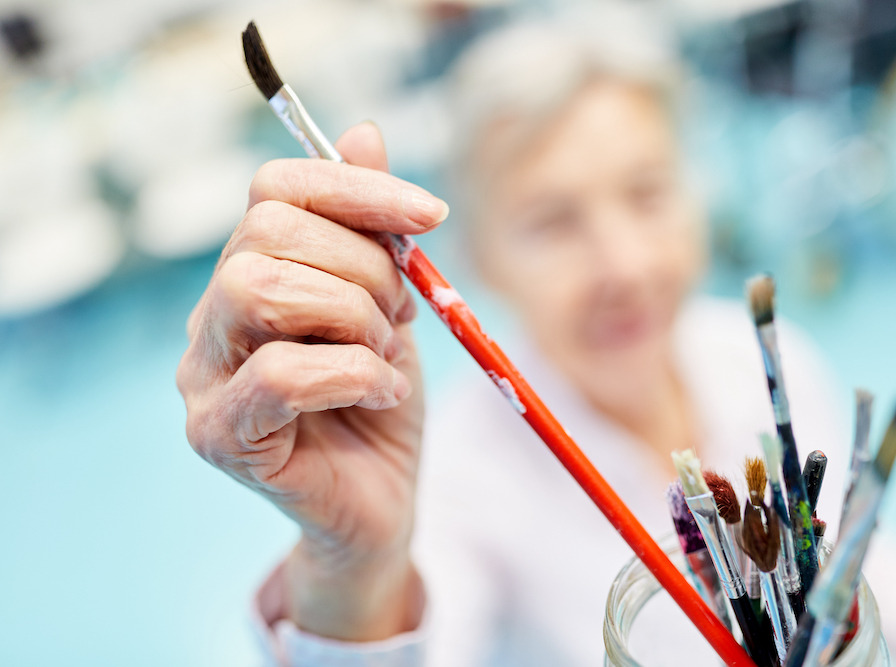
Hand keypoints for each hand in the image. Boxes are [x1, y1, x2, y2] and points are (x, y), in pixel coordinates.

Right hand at [176, 123, 446, 639]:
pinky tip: (382, 392)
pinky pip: (277, 373)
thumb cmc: (381, 400)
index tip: (430, 216)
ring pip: (257, 289)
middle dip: (363, 266)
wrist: (380, 502)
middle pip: (266, 233)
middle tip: (403, 313)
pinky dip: (353, 372)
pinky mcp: (220, 436)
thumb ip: (370, 228)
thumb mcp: (392, 304)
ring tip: (387, 353)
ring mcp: (205, 378)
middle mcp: (213, 317)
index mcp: (252, 272)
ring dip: (353, 316)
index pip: (275, 188)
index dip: (357, 190)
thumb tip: (363, 131)